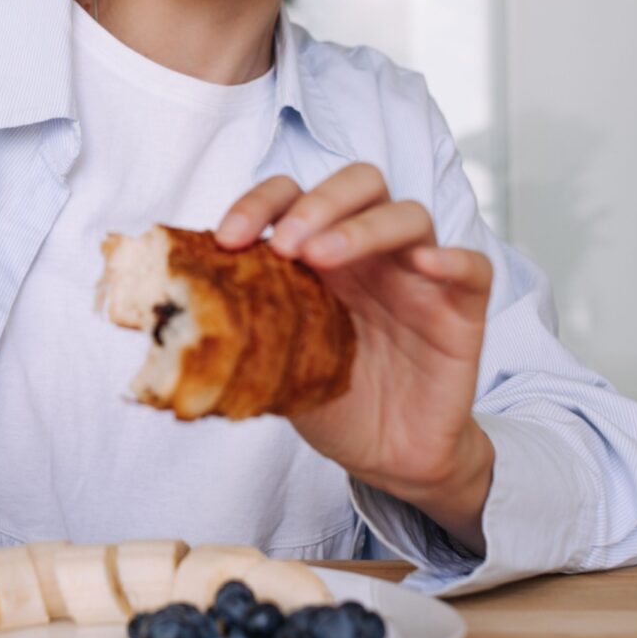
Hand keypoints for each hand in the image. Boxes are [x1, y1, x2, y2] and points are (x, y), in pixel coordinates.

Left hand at [217, 165, 495, 552]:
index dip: (260, 204)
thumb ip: (238, 332)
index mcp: (321, 251)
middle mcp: (370, 250)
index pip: (293, 196)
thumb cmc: (333, 397)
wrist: (388, 454)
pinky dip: (451, 257)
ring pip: (408, 214)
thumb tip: (164, 325)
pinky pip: (472, 266)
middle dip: (317, 203)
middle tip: (288, 246)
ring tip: (324, 258)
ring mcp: (418, 274)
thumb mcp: (275, 363)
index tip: (228, 239)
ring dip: (363, 227)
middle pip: (359, 183)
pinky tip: (423, 267)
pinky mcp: (461, 308)